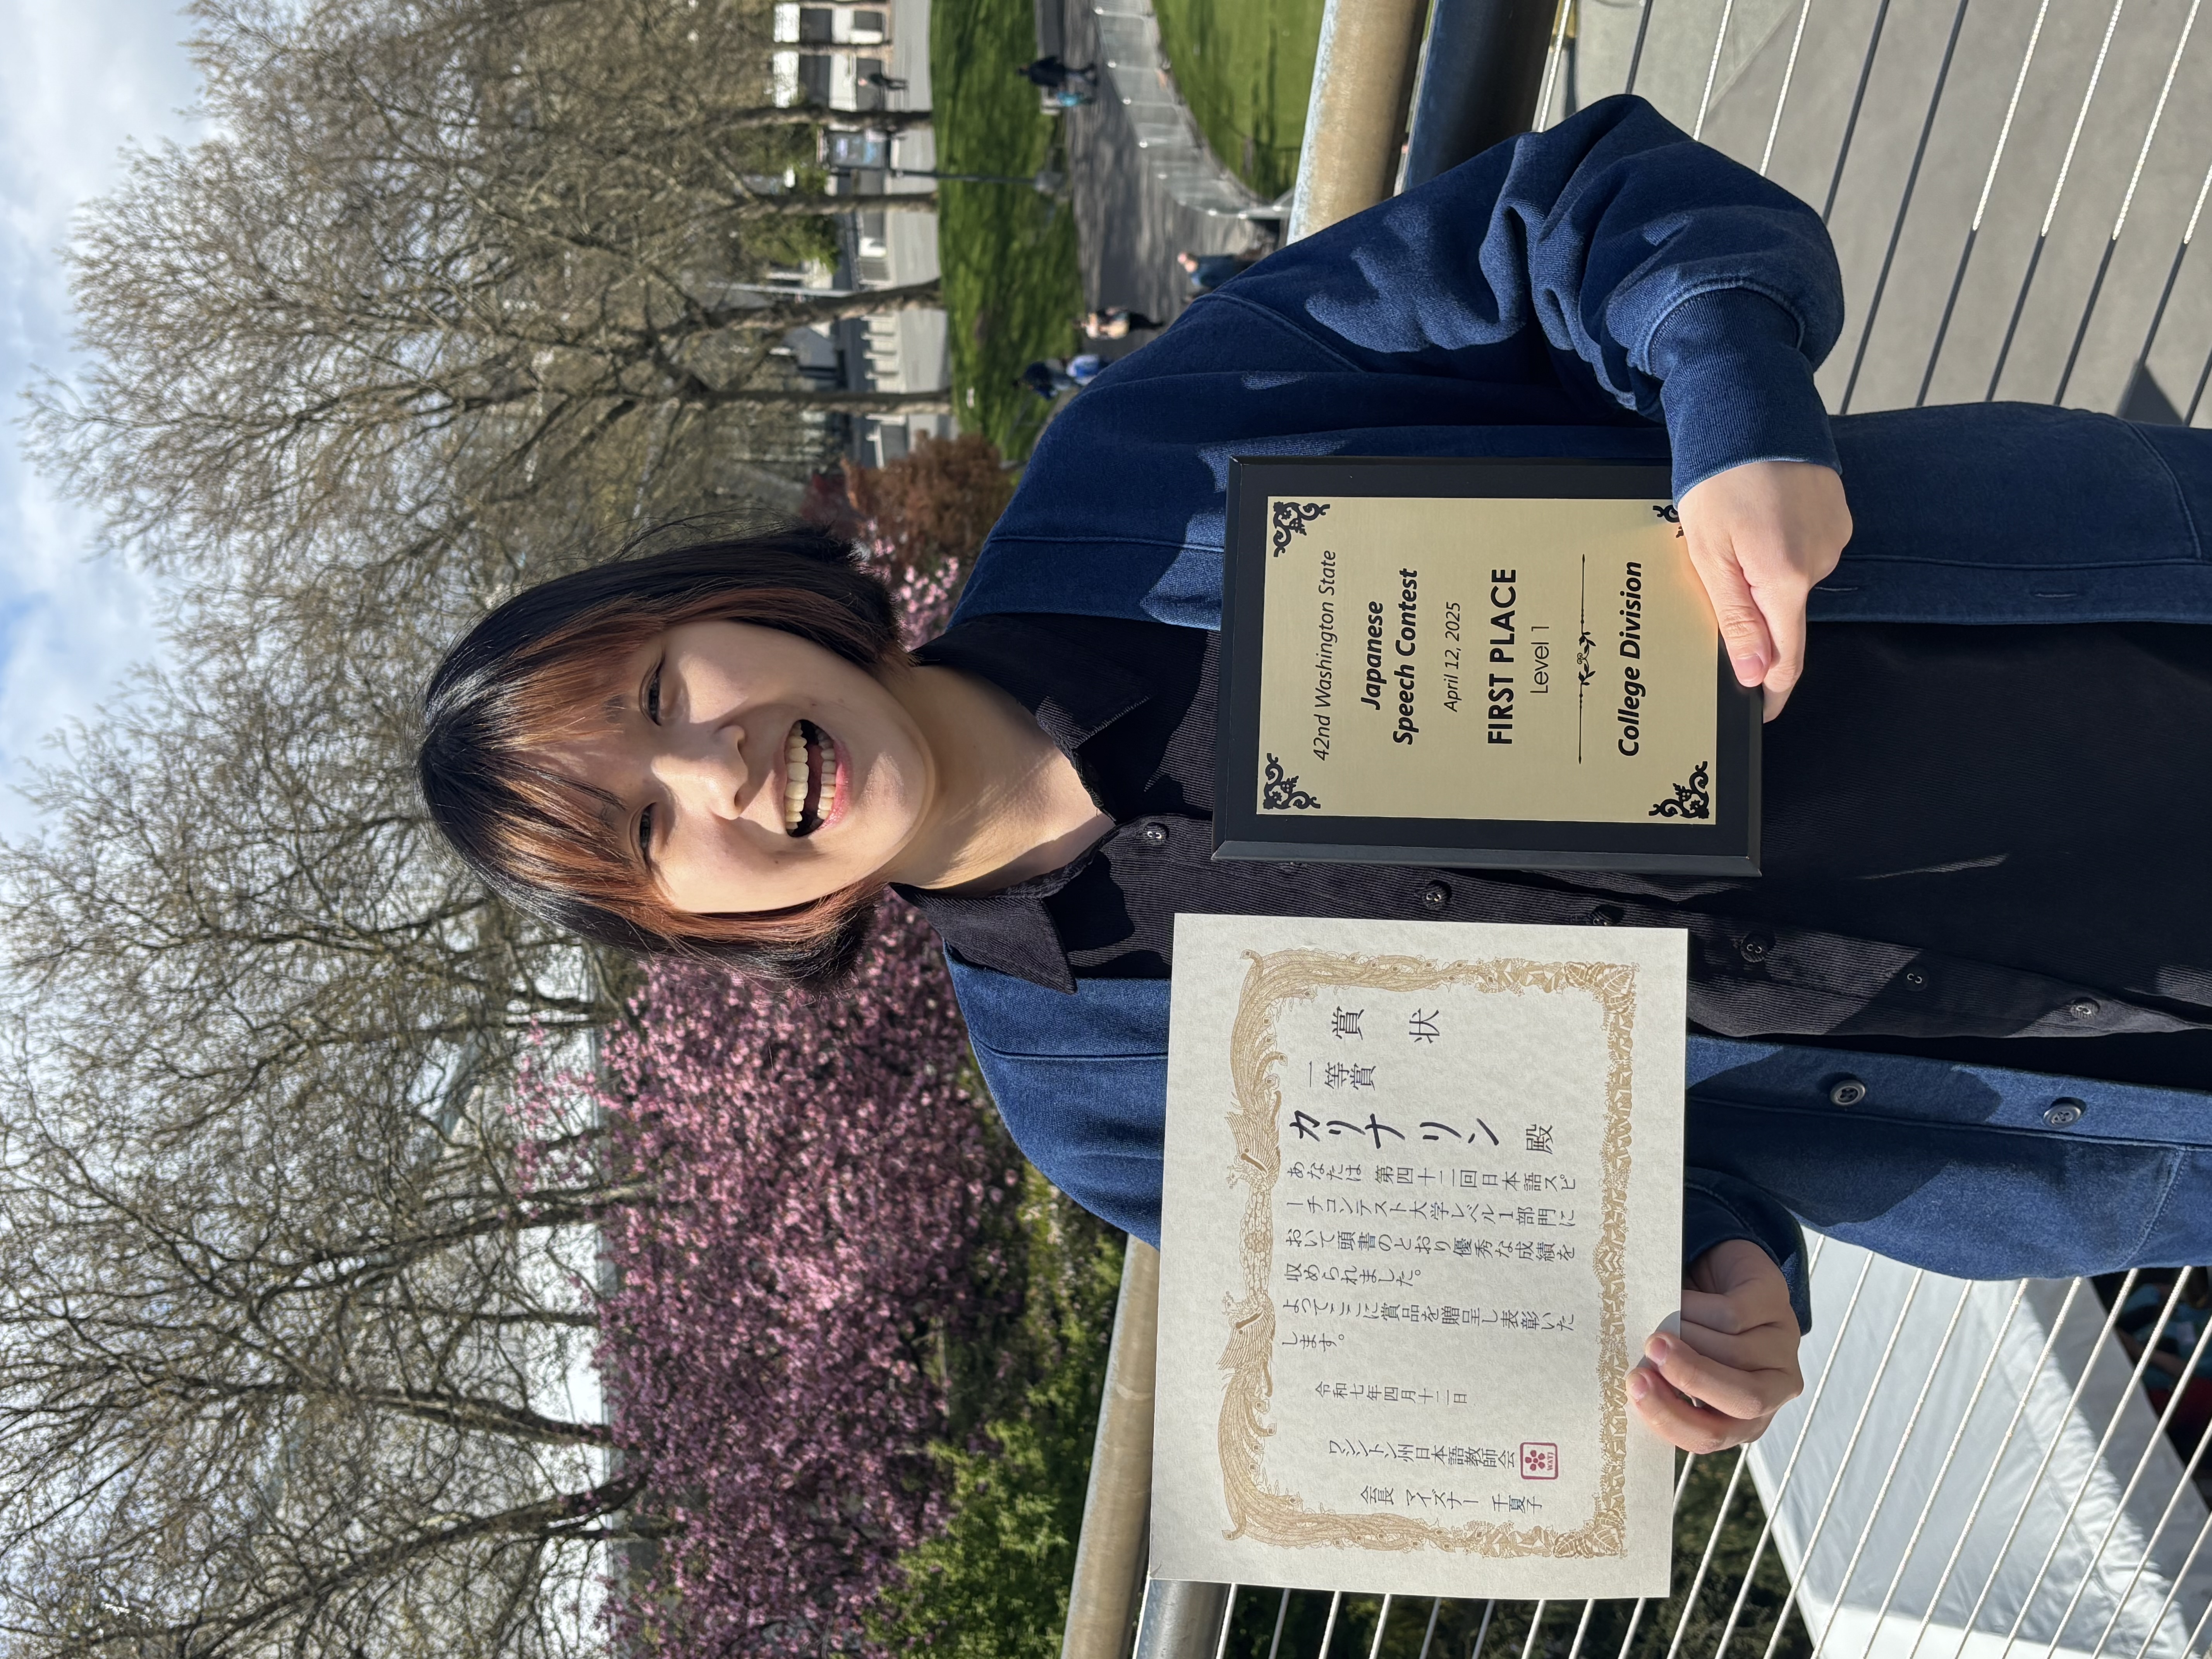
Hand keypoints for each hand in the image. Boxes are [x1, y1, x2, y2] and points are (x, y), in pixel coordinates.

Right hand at [1627, 1238, 1803, 1452]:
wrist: (1714, 1274)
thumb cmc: (1691, 1331)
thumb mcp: (1677, 1368)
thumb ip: (1665, 1386)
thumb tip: (1634, 1386)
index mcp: (1744, 1418)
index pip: (1712, 1436)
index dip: (1671, 1417)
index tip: (1634, 1387)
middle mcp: (1773, 1389)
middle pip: (1743, 1401)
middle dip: (1691, 1377)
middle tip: (1650, 1352)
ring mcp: (1780, 1345)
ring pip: (1733, 1351)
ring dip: (1685, 1334)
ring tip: (1660, 1322)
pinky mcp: (1776, 1303)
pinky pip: (1732, 1315)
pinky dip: (1695, 1307)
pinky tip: (1679, 1301)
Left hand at [1676, 460, 1851, 720]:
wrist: (1752, 407)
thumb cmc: (1720, 476)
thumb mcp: (1709, 555)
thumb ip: (1735, 618)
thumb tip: (1756, 674)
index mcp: (1785, 577)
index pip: (1787, 657)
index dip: (1773, 690)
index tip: (1763, 712)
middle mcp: (1820, 561)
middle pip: (1784, 614)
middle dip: (1751, 608)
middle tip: (1716, 570)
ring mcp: (1834, 537)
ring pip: (1792, 580)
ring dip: (1763, 570)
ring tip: (1734, 532)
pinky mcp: (1837, 515)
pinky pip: (1804, 549)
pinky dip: (1779, 544)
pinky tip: (1758, 516)